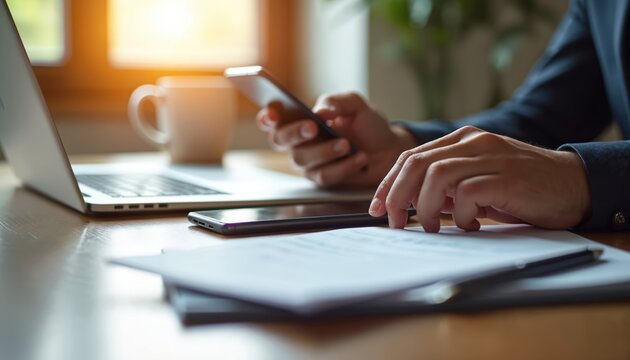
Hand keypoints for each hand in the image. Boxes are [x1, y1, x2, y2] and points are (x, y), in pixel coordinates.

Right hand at [256, 92, 416, 186]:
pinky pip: (324, 175)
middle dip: (294, 133)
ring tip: (347, 145)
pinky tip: (359, 159)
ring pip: (303, 159)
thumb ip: (336, 102)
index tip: (273, 114)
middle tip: (313, 127)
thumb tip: (320, 111)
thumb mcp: (355, 105)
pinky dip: (344, 166)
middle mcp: (299, 141)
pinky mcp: (322, 179)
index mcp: (301, 119)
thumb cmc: (367, 125)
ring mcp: (309, 162)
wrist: (388, 150)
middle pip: (280, 140)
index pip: (273, 119)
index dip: (267, 117)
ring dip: (325, 151)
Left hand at [369, 126, 590, 231]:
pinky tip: (470, 225)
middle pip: (415, 163)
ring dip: (423, 207)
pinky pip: (466, 194)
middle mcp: (472, 142)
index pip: (411, 157)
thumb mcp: (477, 182)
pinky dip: (459, 215)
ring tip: (429, 226)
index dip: (388, 182)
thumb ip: (447, 188)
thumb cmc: (521, 187)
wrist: (573, 184)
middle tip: (393, 221)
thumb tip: (411, 204)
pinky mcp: (506, 177)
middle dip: (395, 195)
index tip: (377, 207)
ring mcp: (489, 157)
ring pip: (435, 176)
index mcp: (461, 140)